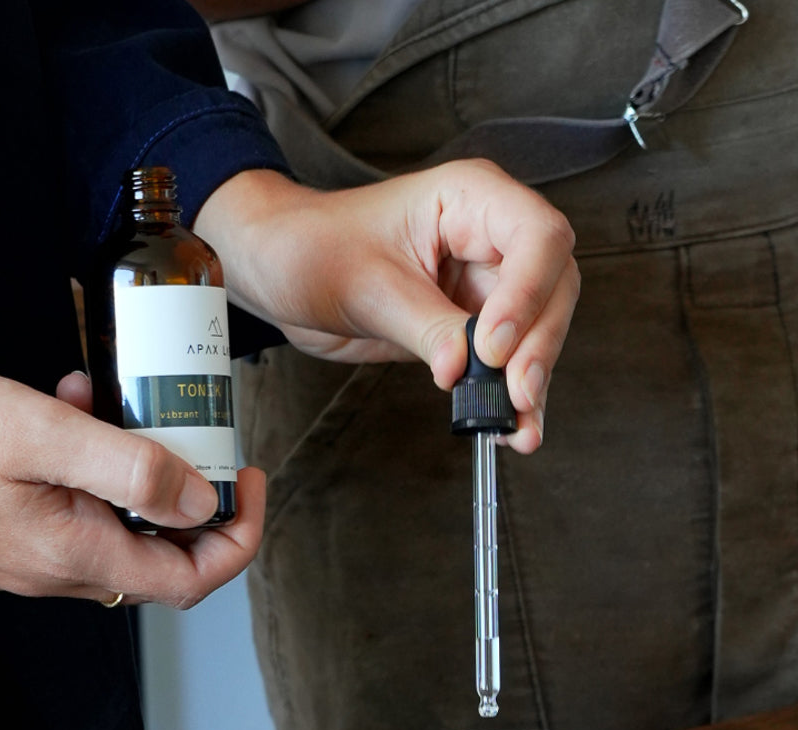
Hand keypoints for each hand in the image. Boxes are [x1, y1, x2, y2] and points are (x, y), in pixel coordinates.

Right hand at [0, 358, 264, 607]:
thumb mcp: (41, 434)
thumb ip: (131, 470)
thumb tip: (200, 503)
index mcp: (72, 556)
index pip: (191, 578)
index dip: (237, 535)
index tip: (248, 480)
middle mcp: (52, 572)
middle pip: (158, 555)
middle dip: (188, 495)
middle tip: (194, 437)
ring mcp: (23, 557)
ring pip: (113, 525)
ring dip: (131, 469)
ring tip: (116, 405)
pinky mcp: (0, 533)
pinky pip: (68, 509)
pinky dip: (83, 465)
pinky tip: (65, 407)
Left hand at [194, 162, 579, 452]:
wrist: (280, 273)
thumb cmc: (313, 248)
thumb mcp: (367, 286)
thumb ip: (424, 325)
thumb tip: (465, 367)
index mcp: (469, 200)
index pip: (537, 237)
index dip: (528, 292)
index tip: (493, 347)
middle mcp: (489, 238)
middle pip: (552, 286)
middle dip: (538, 344)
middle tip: (516, 392)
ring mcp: (484, 284)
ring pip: (538, 330)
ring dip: (532, 380)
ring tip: (518, 426)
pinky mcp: (470, 328)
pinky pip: (505, 363)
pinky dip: (508, 397)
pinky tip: (508, 427)